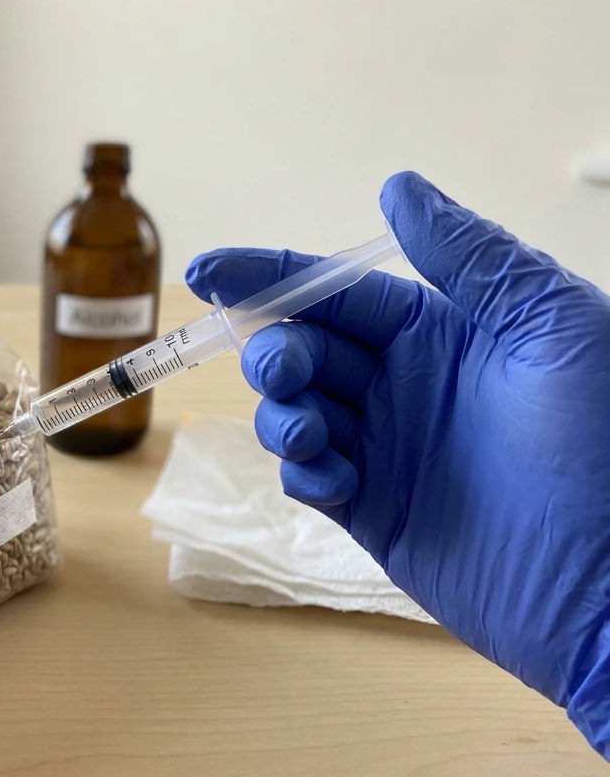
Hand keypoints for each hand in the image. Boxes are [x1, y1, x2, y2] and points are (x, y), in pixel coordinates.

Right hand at [186, 172, 609, 756]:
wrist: (609, 588)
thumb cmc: (597, 447)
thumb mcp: (552, 326)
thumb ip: (471, 257)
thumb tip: (397, 188)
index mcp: (442, 333)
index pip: (337, 291)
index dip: (269, 276)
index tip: (206, 274)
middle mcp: (405, 384)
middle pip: (303, 348)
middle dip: (275, 352)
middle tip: (285, 373)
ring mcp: (385, 449)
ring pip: (294, 411)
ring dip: (283, 414)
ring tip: (313, 436)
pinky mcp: (371, 511)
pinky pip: (309, 478)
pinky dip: (305, 471)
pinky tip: (338, 482)